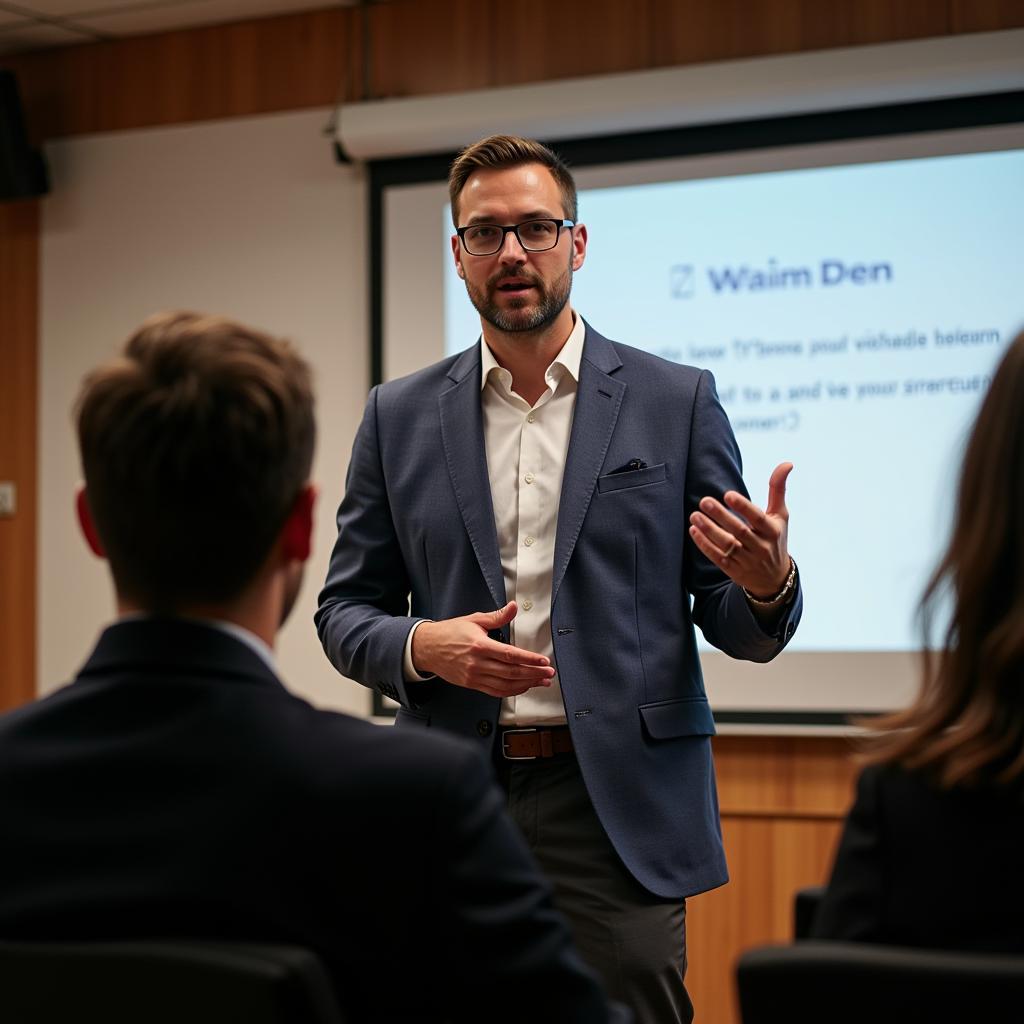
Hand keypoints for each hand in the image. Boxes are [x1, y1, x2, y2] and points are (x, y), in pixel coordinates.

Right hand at [411, 601, 554, 698]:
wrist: (427, 648)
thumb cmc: (450, 632)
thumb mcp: (474, 620)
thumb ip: (497, 616)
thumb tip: (514, 607)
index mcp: (480, 646)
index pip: (510, 655)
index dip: (529, 660)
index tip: (544, 661)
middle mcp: (478, 664)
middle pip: (511, 672)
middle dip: (533, 674)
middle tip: (549, 673)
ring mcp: (474, 676)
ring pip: (506, 685)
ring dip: (527, 685)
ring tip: (541, 682)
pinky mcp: (472, 684)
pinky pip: (496, 691)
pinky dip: (512, 691)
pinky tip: (523, 687)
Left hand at [688, 462, 792, 597]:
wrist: (774, 579)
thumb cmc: (775, 539)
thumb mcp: (780, 516)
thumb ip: (778, 490)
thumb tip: (787, 463)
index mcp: (772, 531)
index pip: (758, 518)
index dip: (743, 507)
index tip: (728, 494)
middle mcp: (761, 547)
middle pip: (739, 531)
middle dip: (720, 516)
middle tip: (704, 501)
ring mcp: (747, 560)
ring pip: (726, 545)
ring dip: (709, 530)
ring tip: (695, 515)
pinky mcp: (734, 570)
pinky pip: (717, 557)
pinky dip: (704, 545)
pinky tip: (693, 531)